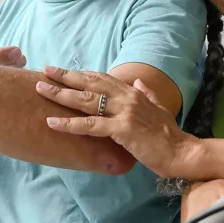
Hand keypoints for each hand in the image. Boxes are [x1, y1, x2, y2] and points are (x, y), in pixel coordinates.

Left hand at [35, 66, 194, 176]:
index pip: (101, 78)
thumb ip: (146, 94)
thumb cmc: (168, 135)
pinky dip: (69, 123)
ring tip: (41, 89)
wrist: (181, 151)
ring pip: (86, 100)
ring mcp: (124, 112)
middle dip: (65, 76)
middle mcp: (127, 97)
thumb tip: (137, 82)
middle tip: (45, 70)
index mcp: (133, 92)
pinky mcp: (122, 129)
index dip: (81, 74)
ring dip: (61, 94)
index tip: (64, 70)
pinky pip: (90, 125)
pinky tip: (52, 122)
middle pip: (90, 83)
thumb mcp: (157, 109)